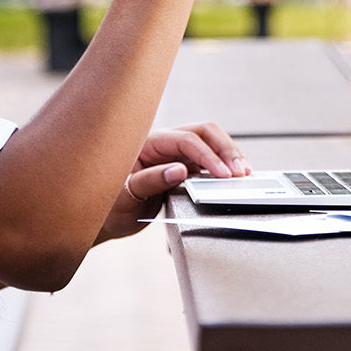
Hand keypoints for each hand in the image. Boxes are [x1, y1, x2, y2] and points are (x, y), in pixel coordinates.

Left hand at [98, 121, 250, 242]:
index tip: (223, 174)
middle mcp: (164, 144)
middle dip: (225, 149)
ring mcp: (175, 154)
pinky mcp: (183, 166)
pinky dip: (223, 166)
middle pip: (204, 132)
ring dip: (228, 155)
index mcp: (149, 143)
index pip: (186, 140)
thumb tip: (179, 170)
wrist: (107, 219)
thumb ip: (150, 181)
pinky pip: (208, 159)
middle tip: (240, 171)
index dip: (208, 155)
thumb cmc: (110, 206)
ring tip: (243, 173)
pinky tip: (234, 177)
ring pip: (210, 143)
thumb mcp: (125, 196)